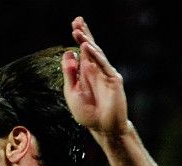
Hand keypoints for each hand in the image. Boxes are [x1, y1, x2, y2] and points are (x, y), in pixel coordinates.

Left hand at [63, 16, 128, 136]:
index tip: (74, 24)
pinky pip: (104, 65)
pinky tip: (88, 47)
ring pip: (97, 54)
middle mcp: (97, 70)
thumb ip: (70, 74)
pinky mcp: (113, 81)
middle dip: (84, 34)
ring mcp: (106, 74)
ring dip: (88, 42)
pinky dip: (96, 56)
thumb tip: (68, 53)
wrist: (103, 129)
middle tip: (77, 21)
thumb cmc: (88, 114)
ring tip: (78, 32)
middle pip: (91, 48)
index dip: (80, 37)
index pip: (83, 51)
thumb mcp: (72, 93)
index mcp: (87, 72)